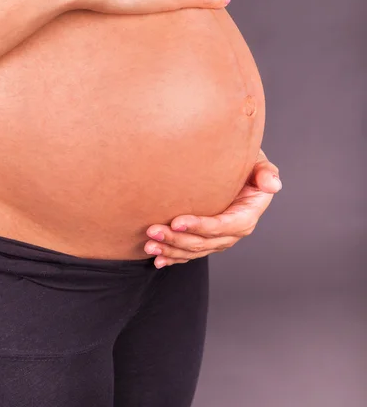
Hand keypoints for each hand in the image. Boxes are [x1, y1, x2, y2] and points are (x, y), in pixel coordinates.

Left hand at [144, 148, 281, 267]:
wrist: (238, 172)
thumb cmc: (248, 165)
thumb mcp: (259, 164)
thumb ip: (266, 173)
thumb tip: (273, 184)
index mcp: (245, 216)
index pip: (221, 226)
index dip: (199, 226)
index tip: (177, 222)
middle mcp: (232, 232)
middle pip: (203, 242)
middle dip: (176, 240)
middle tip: (153, 231)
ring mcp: (218, 239)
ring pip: (193, 250)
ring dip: (171, 250)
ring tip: (149, 245)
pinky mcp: (206, 240)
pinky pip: (190, 254)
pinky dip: (174, 258)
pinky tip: (158, 260)